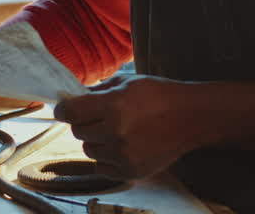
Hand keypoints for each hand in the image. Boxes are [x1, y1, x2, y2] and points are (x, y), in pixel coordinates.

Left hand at [53, 73, 207, 180]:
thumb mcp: (128, 83)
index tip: (63, 109)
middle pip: (78, 131)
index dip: (63, 110)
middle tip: (96, 117)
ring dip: (95, 141)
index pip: (71, 112)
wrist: (191, 117)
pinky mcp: (131, 171)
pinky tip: (119, 146)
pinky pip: (101, 167)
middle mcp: (117, 133)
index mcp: (114, 106)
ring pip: (89, 150)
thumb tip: (72, 98)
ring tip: (113, 131)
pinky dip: (105, 158)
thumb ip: (98, 91)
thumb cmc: (160, 95)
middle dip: (83, 123)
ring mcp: (124, 155)